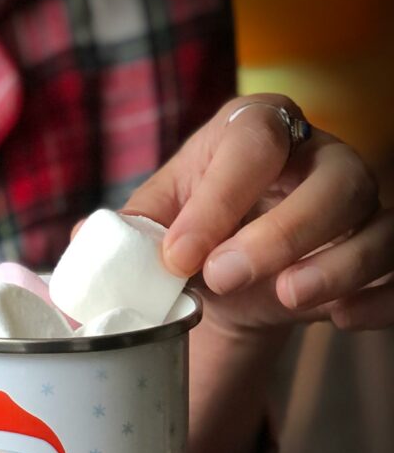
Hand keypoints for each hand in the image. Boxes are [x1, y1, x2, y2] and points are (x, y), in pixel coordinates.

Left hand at [125, 93, 391, 333]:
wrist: (223, 268)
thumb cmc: (190, 226)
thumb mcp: (157, 217)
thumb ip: (130, 227)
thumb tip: (87, 240)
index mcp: (256, 132)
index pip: (253, 146)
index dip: (217, 201)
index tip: (177, 255)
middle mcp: (319, 159)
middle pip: (335, 181)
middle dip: (281, 233)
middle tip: (223, 277)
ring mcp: (356, 207)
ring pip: (378, 225)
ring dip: (337, 266)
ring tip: (287, 299)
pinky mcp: (374, 251)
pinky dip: (378, 299)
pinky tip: (340, 320)